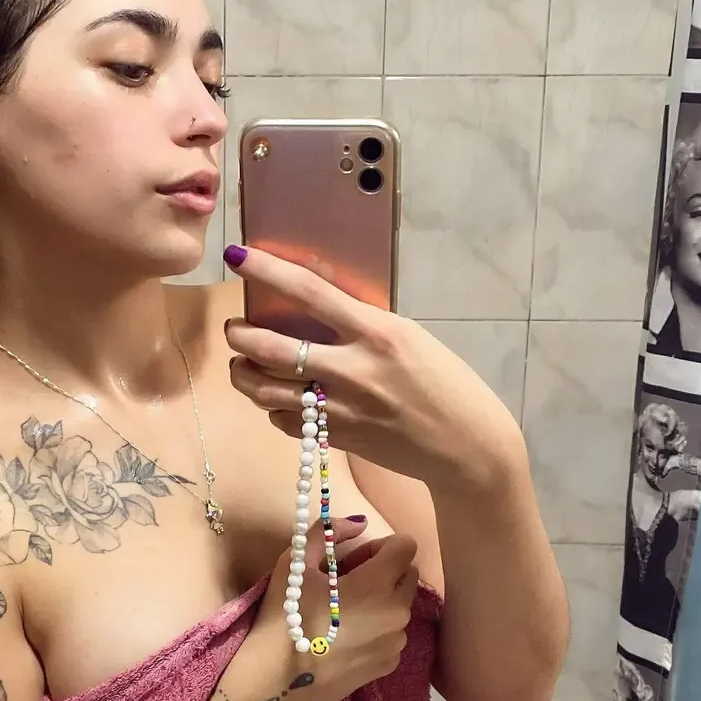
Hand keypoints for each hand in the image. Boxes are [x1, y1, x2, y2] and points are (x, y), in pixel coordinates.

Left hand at [222, 243, 524, 492]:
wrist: (465, 445)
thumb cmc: (444, 383)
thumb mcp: (409, 338)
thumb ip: (362, 324)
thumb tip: (316, 306)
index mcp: (377, 332)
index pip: (310, 292)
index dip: (267, 271)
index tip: (237, 256)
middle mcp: (354, 369)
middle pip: (272, 348)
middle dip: (240, 335)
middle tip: (234, 329)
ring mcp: (342, 408)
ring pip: (267, 390)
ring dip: (243, 373)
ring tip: (241, 363)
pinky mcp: (337, 438)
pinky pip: (285, 421)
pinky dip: (272, 407)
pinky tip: (276, 397)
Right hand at [249, 514, 419, 700]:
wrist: (277, 681)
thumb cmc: (285, 617)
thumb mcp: (296, 563)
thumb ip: (328, 532)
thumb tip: (357, 524)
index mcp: (378, 584)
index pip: (406, 546)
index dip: (379, 546)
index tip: (353, 560)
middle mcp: (397, 612)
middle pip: (407, 575)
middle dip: (384, 571)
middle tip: (346, 584)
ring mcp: (396, 642)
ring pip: (401, 606)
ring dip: (381, 601)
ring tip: (343, 614)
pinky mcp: (389, 664)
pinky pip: (393, 634)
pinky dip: (377, 629)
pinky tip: (345, 639)